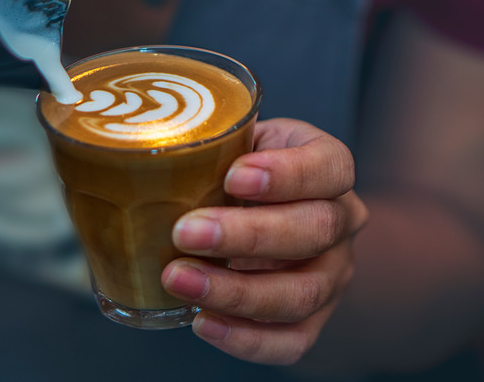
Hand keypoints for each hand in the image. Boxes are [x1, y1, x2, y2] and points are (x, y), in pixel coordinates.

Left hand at [161, 118, 367, 364]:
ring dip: (237, 292)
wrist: (253, 210)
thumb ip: (208, 145)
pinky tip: (202, 321)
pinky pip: (292, 341)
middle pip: (316, 230)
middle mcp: (342, 220)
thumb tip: (140, 153)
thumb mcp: (231, 141)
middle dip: (248, 235)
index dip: (287, 174)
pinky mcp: (315, 317)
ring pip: (302, 292)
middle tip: (187, 232)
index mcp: (329, 167)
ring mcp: (334, 273)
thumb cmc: (236, 168)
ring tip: (179, 280)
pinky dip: (245, 339)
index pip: (330, 167)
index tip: (234, 176)